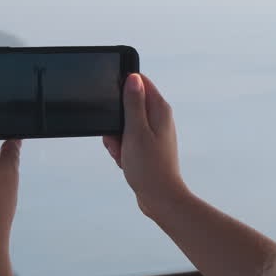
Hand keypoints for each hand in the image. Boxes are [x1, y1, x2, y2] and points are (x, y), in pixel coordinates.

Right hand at [103, 73, 188, 218]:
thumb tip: (133, 77)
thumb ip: (133, 103)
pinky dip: (122, 149)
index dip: (122, 90)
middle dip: (116, 121)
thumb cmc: (149, 167)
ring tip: (122, 153)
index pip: (140, 82)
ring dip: (117, 138)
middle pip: (128, 105)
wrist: (159, 197)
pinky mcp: (147, 146)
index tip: (116, 106)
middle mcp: (159, 118)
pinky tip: (124, 160)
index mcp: (159, 109)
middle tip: (118, 138)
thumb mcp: (135, 131)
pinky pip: (127, 140)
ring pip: (125, 125)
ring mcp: (153, 132)